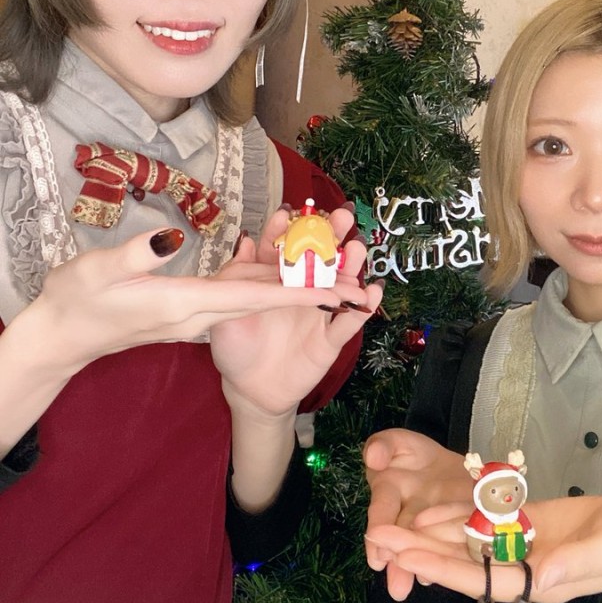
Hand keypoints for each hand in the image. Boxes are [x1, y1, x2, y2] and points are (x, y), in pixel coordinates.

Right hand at [35, 221, 368, 371]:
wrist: (62, 337)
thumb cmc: (76, 301)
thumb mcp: (97, 272)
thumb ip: (136, 256)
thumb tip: (169, 238)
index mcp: (187, 305)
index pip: (255, 299)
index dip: (299, 294)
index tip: (340, 292)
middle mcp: (201, 314)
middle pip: (268, 299)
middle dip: (313, 288)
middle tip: (359, 273)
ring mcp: (197, 315)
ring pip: (257, 297)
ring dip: (295, 282)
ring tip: (337, 264)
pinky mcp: (189, 311)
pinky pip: (238, 296)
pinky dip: (266, 280)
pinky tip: (282, 263)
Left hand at [211, 205, 381, 417]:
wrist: (247, 389)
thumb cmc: (236, 346)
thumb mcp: (228, 311)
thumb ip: (237, 278)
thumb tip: (244, 240)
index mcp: (277, 280)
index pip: (284, 249)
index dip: (287, 231)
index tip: (289, 214)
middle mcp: (302, 291)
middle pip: (321, 259)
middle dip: (332, 236)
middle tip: (341, 216)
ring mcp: (319, 313)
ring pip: (341, 284)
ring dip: (351, 266)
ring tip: (356, 249)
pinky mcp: (330, 340)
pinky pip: (350, 322)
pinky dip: (362, 308)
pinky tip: (371, 292)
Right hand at [363, 429, 474, 598]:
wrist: (450, 463)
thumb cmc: (416, 455)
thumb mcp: (398, 442)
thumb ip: (383, 445)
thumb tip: (374, 458)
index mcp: (389, 491)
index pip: (382, 511)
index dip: (379, 533)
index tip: (376, 557)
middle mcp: (406, 514)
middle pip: (402, 539)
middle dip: (398, 564)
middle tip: (397, 589)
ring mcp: (429, 525)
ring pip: (422, 548)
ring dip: (418, 568)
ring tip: (414, 590)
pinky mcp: (453, 530)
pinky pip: (447, 546)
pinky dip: (441, 563)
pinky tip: (437, 577)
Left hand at [367, 494, 601, 602]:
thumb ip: (578, 563)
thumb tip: (542, 574)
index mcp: (539, 580)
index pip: (482, 578)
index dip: (444, 567)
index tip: (408, 557)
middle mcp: (521, 567)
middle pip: (462, 562)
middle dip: (420, 551)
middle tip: (376, 537)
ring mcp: (520, 546)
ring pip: (466, 543)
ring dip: (428, 534)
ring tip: (387, 524)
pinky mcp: (524, 525)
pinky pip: (483, 523)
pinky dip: (456, 516)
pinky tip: (426, 510)